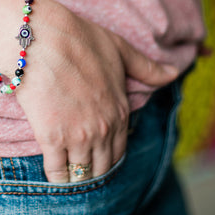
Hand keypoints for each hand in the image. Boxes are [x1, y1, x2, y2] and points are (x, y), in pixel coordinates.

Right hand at [15, 0, 178, 182]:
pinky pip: (56, 171)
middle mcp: (103, 129)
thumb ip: (146, 67)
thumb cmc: (78, 39)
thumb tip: (173, 74)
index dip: (106, 157)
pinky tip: (52, 171)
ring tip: (65, 173)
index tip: (94, 156)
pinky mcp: (51, 138)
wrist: (41, 38)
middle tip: (79, 168)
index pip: (118, 151)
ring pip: (81, 173)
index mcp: (120, 111)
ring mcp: (78, 136)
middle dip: (91, 170)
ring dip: (74, 176)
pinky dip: (55, 176)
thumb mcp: (119, 50)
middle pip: (101, 167)